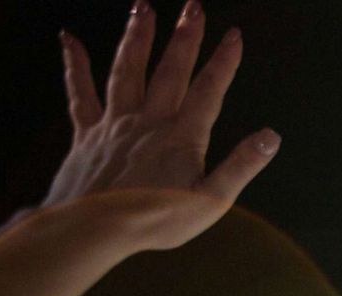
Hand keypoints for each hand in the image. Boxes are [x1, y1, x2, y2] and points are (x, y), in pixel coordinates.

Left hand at [36, 3, 277, 249]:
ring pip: (127, 71)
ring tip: (143, 8)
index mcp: (182, 137)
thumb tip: (272, 136)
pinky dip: (74, 65)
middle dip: (184, 38)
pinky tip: (69, 40)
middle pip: (170, 71)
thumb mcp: (212, 200)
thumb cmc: (157, 221)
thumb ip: (242, 165)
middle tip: (192, 8)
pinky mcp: (87, 133)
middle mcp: (149, 121)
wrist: (96, 228)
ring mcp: (115, 123)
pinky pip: (80, 93)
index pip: (209, 91)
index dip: (224, 62)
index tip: (234, 35)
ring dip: (136, 38)